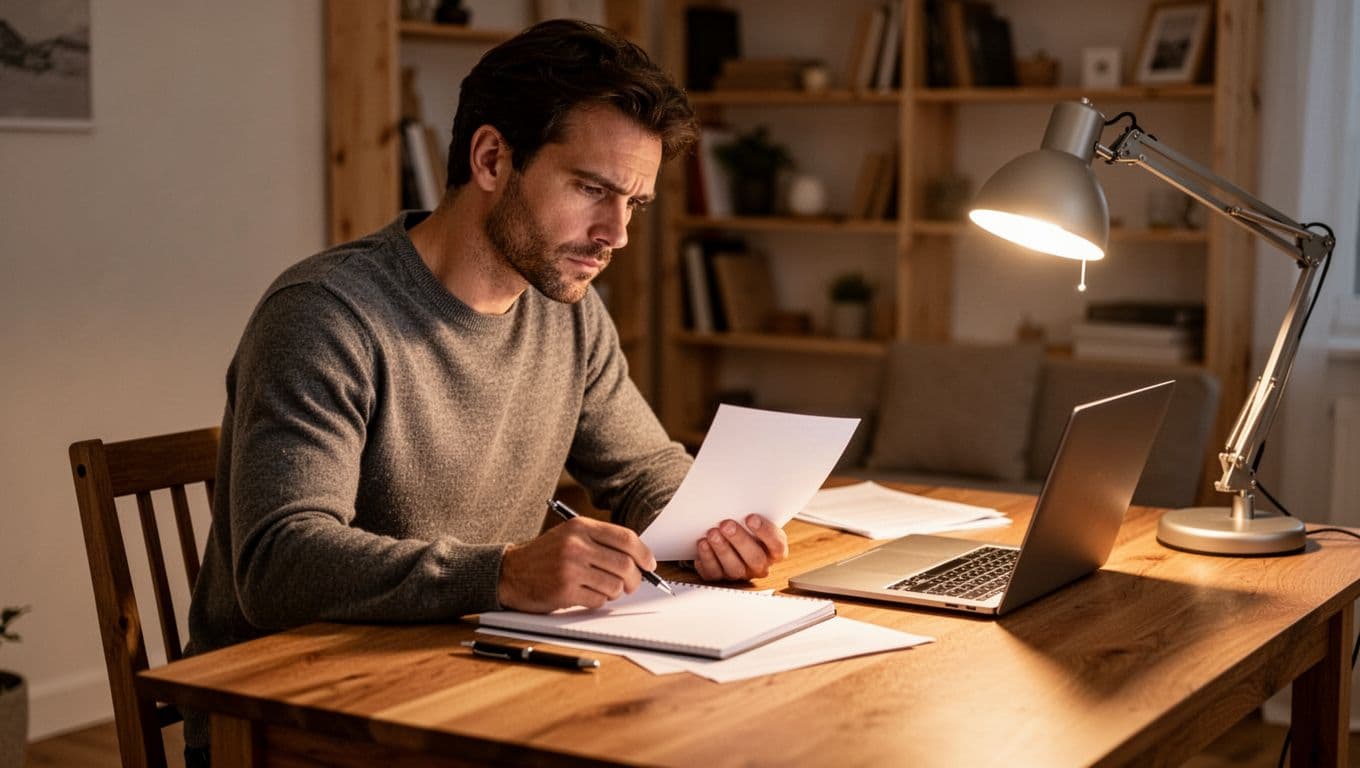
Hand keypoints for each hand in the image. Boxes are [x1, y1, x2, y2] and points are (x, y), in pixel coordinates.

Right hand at [498, 517, 656, 612]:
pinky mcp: (564, 590)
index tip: (650, 564)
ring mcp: (570, 568)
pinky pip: (598, 600)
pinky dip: (599, 601)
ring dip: (615, 592)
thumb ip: (601, 540)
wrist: (510, 572)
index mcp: (581, 526)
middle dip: (634, 579)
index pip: (626, 538)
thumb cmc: (544, 555)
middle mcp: (576, 545)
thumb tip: (638, 557)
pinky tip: (588, 595)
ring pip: (614, 585)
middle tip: (631, 584)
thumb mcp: (570, 535)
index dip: (644, 553)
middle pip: (625, 564)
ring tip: (604, 589)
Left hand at [693, 514, 788, 581]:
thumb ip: (753, 517)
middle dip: (740, 540)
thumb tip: (741, 503)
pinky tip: (703, 543)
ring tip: (712, 533)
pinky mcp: (721, 579)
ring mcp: (740, 574)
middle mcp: (760, 566)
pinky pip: (714, 573)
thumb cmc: (745, 528)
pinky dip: (707, 558)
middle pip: (755, 558)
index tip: (751, 517)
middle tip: (726, 524)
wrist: (729, 541)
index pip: (777, 545)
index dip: (766, 532)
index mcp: (774, 551)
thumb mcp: (754, 521)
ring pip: (734, 568)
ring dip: (722, 549)